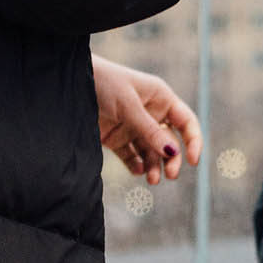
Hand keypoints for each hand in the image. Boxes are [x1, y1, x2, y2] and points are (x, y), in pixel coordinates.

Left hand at [95, 54, 200, 184]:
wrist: (69, 84)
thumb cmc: (102, 83)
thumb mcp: (128, 105)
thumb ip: (149, 129)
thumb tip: (173, 152)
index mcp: (160, 98)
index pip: (185, 122)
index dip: (193, 141)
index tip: (193, 161)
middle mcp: (150, 114)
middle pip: (169, 142)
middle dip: (172, 159)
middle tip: (170, 176)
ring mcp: (133, 127)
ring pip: (151, 152)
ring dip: (154, 166)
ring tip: (151, 179)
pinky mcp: (116, 139)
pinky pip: (131, 156)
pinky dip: (136, 166)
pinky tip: (138, 171)